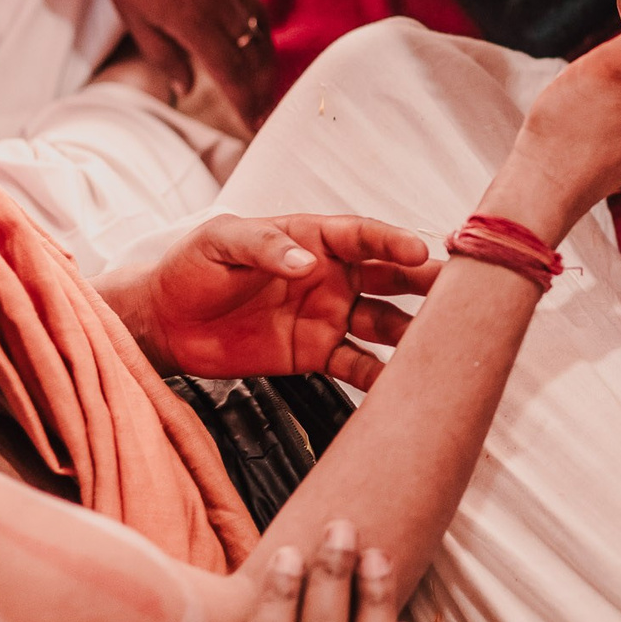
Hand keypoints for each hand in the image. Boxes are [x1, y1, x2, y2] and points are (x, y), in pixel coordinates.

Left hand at [81, 0, 276, 127]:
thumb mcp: (137, 22)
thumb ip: (166, 58)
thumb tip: (188, 88)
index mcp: (196, 23)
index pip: (233, 75)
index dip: (247, 103)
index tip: (254, 124)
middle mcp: (223, 2)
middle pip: (256, 54)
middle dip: (263, 86)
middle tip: (264, 108)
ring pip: (261, 26)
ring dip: (265, 57)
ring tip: (264, 78)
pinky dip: (258, 22)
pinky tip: (255, 35)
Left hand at [104, 215, 439, 387]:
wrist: (162, 322)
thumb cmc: (189, 267)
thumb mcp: (219, 242)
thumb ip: (264, 246)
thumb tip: (307, 263)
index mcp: (313, 238)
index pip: (364, 236)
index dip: (393, 241)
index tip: (420, 248)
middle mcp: (332, 276)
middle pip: (390, 277)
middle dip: (425, 283)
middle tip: (458, 293)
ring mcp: (328, 316)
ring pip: (384, 323)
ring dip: (413, 332)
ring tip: (440, 344)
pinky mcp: (316, 354)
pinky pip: (358, 364)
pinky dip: (381, 376)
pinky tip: (402, 385)